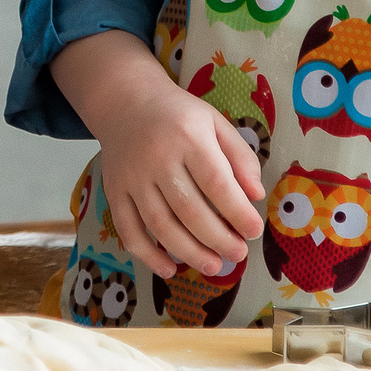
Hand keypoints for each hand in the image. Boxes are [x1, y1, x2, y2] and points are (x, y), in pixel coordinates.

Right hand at [89, 73, 266, 282]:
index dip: (237, 212)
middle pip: (188, 209)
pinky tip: (169, 269)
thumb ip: (240, 157)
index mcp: (187, 136)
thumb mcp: (215, 123)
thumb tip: (256, 196)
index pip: (216, 182)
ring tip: (214, 267)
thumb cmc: (178, 115)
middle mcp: (157, 157)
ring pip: (159, 224)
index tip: (254, 231)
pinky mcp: (113, 190)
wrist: (126, 101)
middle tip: (238, 254)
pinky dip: (147, 254)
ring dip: (189, 252)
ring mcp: (132, 176)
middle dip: (217, 239)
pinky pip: (128, 228)